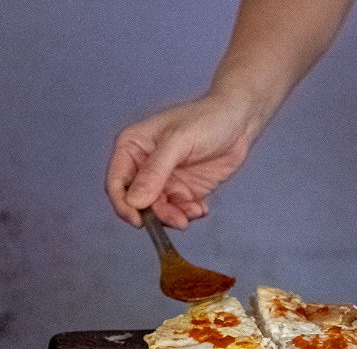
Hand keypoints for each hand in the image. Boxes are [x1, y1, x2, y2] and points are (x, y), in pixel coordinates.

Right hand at [106, 93, 262, 228]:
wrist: (240, 121)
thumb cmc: (207, 119)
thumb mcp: (178, 142)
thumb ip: (155, 171)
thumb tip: (135, 200)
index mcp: (133, 146)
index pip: (117, 182)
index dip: (123, 204)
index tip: (138, 220)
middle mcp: (144, 165)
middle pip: (138, 202)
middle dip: (156, 214)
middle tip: (177, 219)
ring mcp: (165, 180)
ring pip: (159, 210)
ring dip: (174, 217)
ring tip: (193, 211)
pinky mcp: (184, 190)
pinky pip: (179, 211)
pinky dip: (188, 214)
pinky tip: (201, 207)